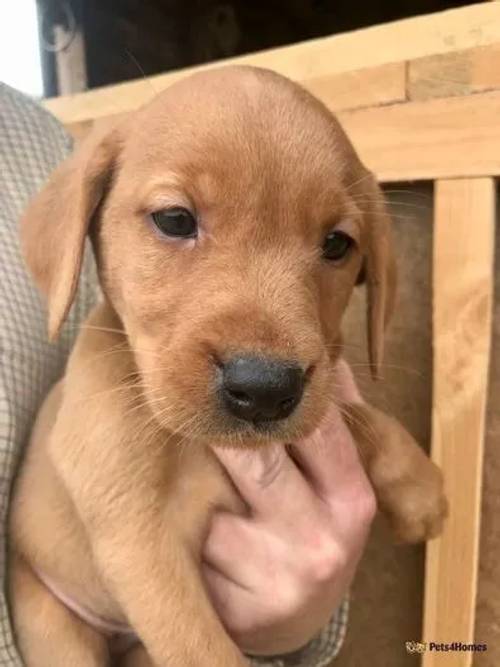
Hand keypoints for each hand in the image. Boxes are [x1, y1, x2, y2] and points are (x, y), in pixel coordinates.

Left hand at [202, 359, 375, 655]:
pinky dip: (174, 522)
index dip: (270, 393)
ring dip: (187, 476)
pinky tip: (173, 512)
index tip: (236, 368)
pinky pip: (187, 545)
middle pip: (254, 457)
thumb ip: (334, 414)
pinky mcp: (238, 612)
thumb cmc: (312, 523)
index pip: (313, 425)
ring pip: (208, 501)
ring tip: (176, 456)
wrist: (293, 610)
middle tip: (190, 400)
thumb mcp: (335, 476)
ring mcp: (280, 581)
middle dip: (218, 429)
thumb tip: (327, 350)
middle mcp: (324, 542)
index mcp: (354, 500)